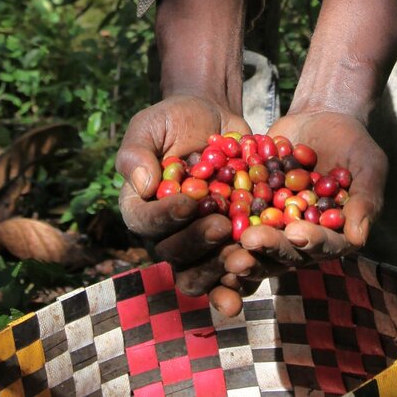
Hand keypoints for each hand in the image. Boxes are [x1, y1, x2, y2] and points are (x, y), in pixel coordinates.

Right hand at [116, 95, 250, 294]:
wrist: (216, 121)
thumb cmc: (177, 120)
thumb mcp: (152, 124)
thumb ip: (138, 151)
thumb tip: (141, 183)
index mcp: (141, 207)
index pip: (143, 222)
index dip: (164, 217)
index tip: (189, 202)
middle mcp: (165, 233)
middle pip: (172, 254)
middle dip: (196, 243)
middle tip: (221, 225)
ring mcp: (196, 245)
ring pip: (199, 274)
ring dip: (219, 268)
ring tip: (242, 250)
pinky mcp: (225, 247)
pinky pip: (231, 274)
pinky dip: (244, 276)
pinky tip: (259, 265)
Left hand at [216, 0, 396, 288]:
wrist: (321, 117)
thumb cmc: (354, 142)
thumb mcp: (368, 166)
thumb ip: (365, 201)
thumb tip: (358, 238)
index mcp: (332, 236)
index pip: (323, 246)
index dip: (310, 242)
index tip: (296, 233)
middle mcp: (300, 238)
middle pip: (285, 251)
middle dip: (268, 247)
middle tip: (250, 242)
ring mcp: (272, 226)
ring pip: (255, 242)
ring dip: (239, 244)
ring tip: (224, 239)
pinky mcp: (250, 208)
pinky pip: (234, 214)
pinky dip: (221, 213)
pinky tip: (205, 208)